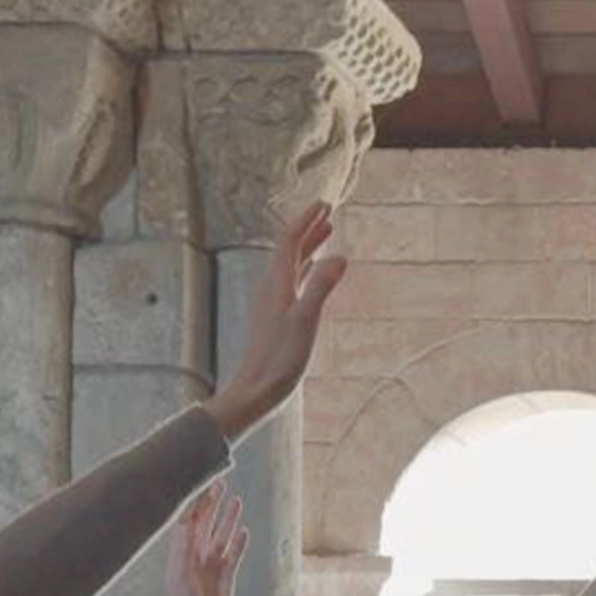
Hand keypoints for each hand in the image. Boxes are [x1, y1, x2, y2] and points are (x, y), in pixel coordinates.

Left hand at [160, 478, 248, 595]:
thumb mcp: (179, 575)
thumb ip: (183, 548)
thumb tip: (185, 522)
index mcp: (183, 551)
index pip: (190, 520)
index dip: (196, 503)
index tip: (201, 484)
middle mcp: (197, 553)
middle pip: (206, 522)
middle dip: (213, 503)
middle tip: (220, 483)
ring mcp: (212, 563)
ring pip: (223, 534)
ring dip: (229, 517)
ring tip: (236, 499)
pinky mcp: (226, 574)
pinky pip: (235, 553)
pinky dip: (240, 541)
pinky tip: (245, 530)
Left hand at [206, 201, 345, 433]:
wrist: (255, 391)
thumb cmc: (279, 359)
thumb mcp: (305, 321)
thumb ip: (321, 287)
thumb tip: (340, 256)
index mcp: (276, 284)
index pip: (289, 241)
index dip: (306, 220)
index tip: (324, 204)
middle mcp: (271, 288)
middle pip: (289, 249)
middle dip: (308, 228)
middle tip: (328, 212)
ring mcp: (273, 302)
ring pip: (291, 265)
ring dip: (308, 246)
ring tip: (326, 234)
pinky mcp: (276, 316)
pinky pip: (292, 281)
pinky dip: (306, 268)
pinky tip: (315, 274)